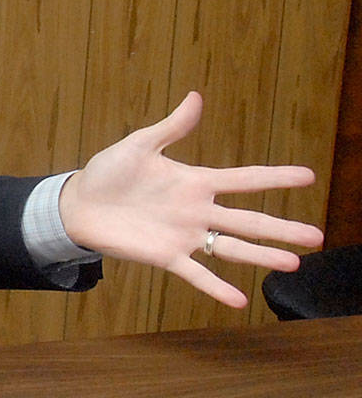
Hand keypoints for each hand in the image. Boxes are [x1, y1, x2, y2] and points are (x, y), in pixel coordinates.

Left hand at [58, 92, 323, 307]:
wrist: (79, 204)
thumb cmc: (108, 172)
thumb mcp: (139, 145)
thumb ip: (171, 126)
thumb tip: (196, 97)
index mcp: (194, 181)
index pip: (244, 179)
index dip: (275, 178)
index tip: (308, 176)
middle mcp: (197, 211)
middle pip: (248, 220)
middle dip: (282, 228)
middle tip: (318, 237)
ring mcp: (184, 236)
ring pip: (231, 248)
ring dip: (261, 256)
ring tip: (293, 264)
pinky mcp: (166, 256)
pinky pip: (196, 273)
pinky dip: (216, 288)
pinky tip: (239, 300)